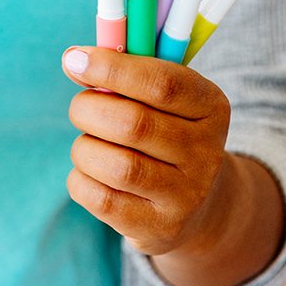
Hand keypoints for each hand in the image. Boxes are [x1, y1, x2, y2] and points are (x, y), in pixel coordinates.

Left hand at [60, 46, 232, 259]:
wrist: (196, 204)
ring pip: (115, 166)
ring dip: (84, 148)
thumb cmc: (163, 132)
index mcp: (211, 107)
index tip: (74, 59)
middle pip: (133, 124)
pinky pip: (101, 199)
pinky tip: (90, 172)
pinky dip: (81, 179)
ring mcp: (186, 195)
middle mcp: (206, 152)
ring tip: (88, 143)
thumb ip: (127, 72)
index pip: (162, 83)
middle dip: (88, 109)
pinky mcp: (160, 227)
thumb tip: (75, 59)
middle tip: (81, 108)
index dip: (112, 69)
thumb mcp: (163, 98)